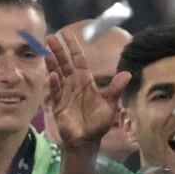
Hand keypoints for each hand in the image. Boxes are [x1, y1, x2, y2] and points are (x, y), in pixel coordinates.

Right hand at [45, 30, 130, 148]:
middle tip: (51, 36)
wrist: (87, 140)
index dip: (72, 47)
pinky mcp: (58, 104)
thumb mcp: (110, 104)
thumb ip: (115, 88)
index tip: (66, 33)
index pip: (78, 60)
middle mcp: (73, 84)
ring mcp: (64, 93)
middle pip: (65, 63)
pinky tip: (53, 76)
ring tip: (47, 52)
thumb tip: (127, 74)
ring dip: (52, 64)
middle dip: (58, 50)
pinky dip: (54, 84)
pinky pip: (55, 92)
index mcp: (85, 81)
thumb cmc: (98, 122)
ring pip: (57, 74)